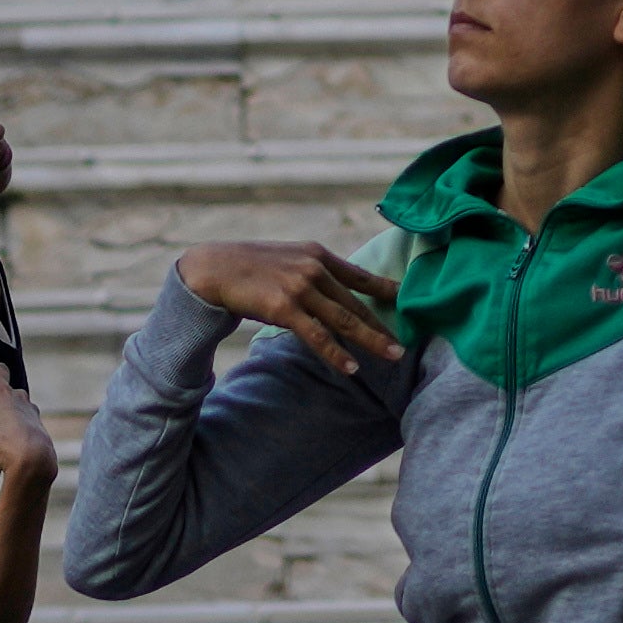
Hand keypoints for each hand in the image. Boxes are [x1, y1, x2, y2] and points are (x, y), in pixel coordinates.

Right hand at [0, 364, 59, 492]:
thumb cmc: (2, 444)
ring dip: (7, 419)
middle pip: (8, 390)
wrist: (35, 460)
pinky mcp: (40, 430)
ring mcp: (31, 413)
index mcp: (0, 393)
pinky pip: (25, 429)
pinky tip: (5, 453)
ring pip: (18, 410)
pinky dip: (16, 436)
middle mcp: (18, 398)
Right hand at [175, 240, 407, 382]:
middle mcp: (314, 268)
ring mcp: (300, 287)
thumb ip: (314, 272)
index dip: (386, 289)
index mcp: (318, 255)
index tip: (408, 301)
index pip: (360, 275)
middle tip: (403, 345)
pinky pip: (317, 336)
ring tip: (391, 356)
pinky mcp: (284, 307)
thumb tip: (336, 292)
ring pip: (344, 320)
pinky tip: (351, 368)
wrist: (214, 268)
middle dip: (382, 326)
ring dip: (370, 340)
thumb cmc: (252, 267)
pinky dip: (336, 354)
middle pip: (356, 303)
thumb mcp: (289, 259)